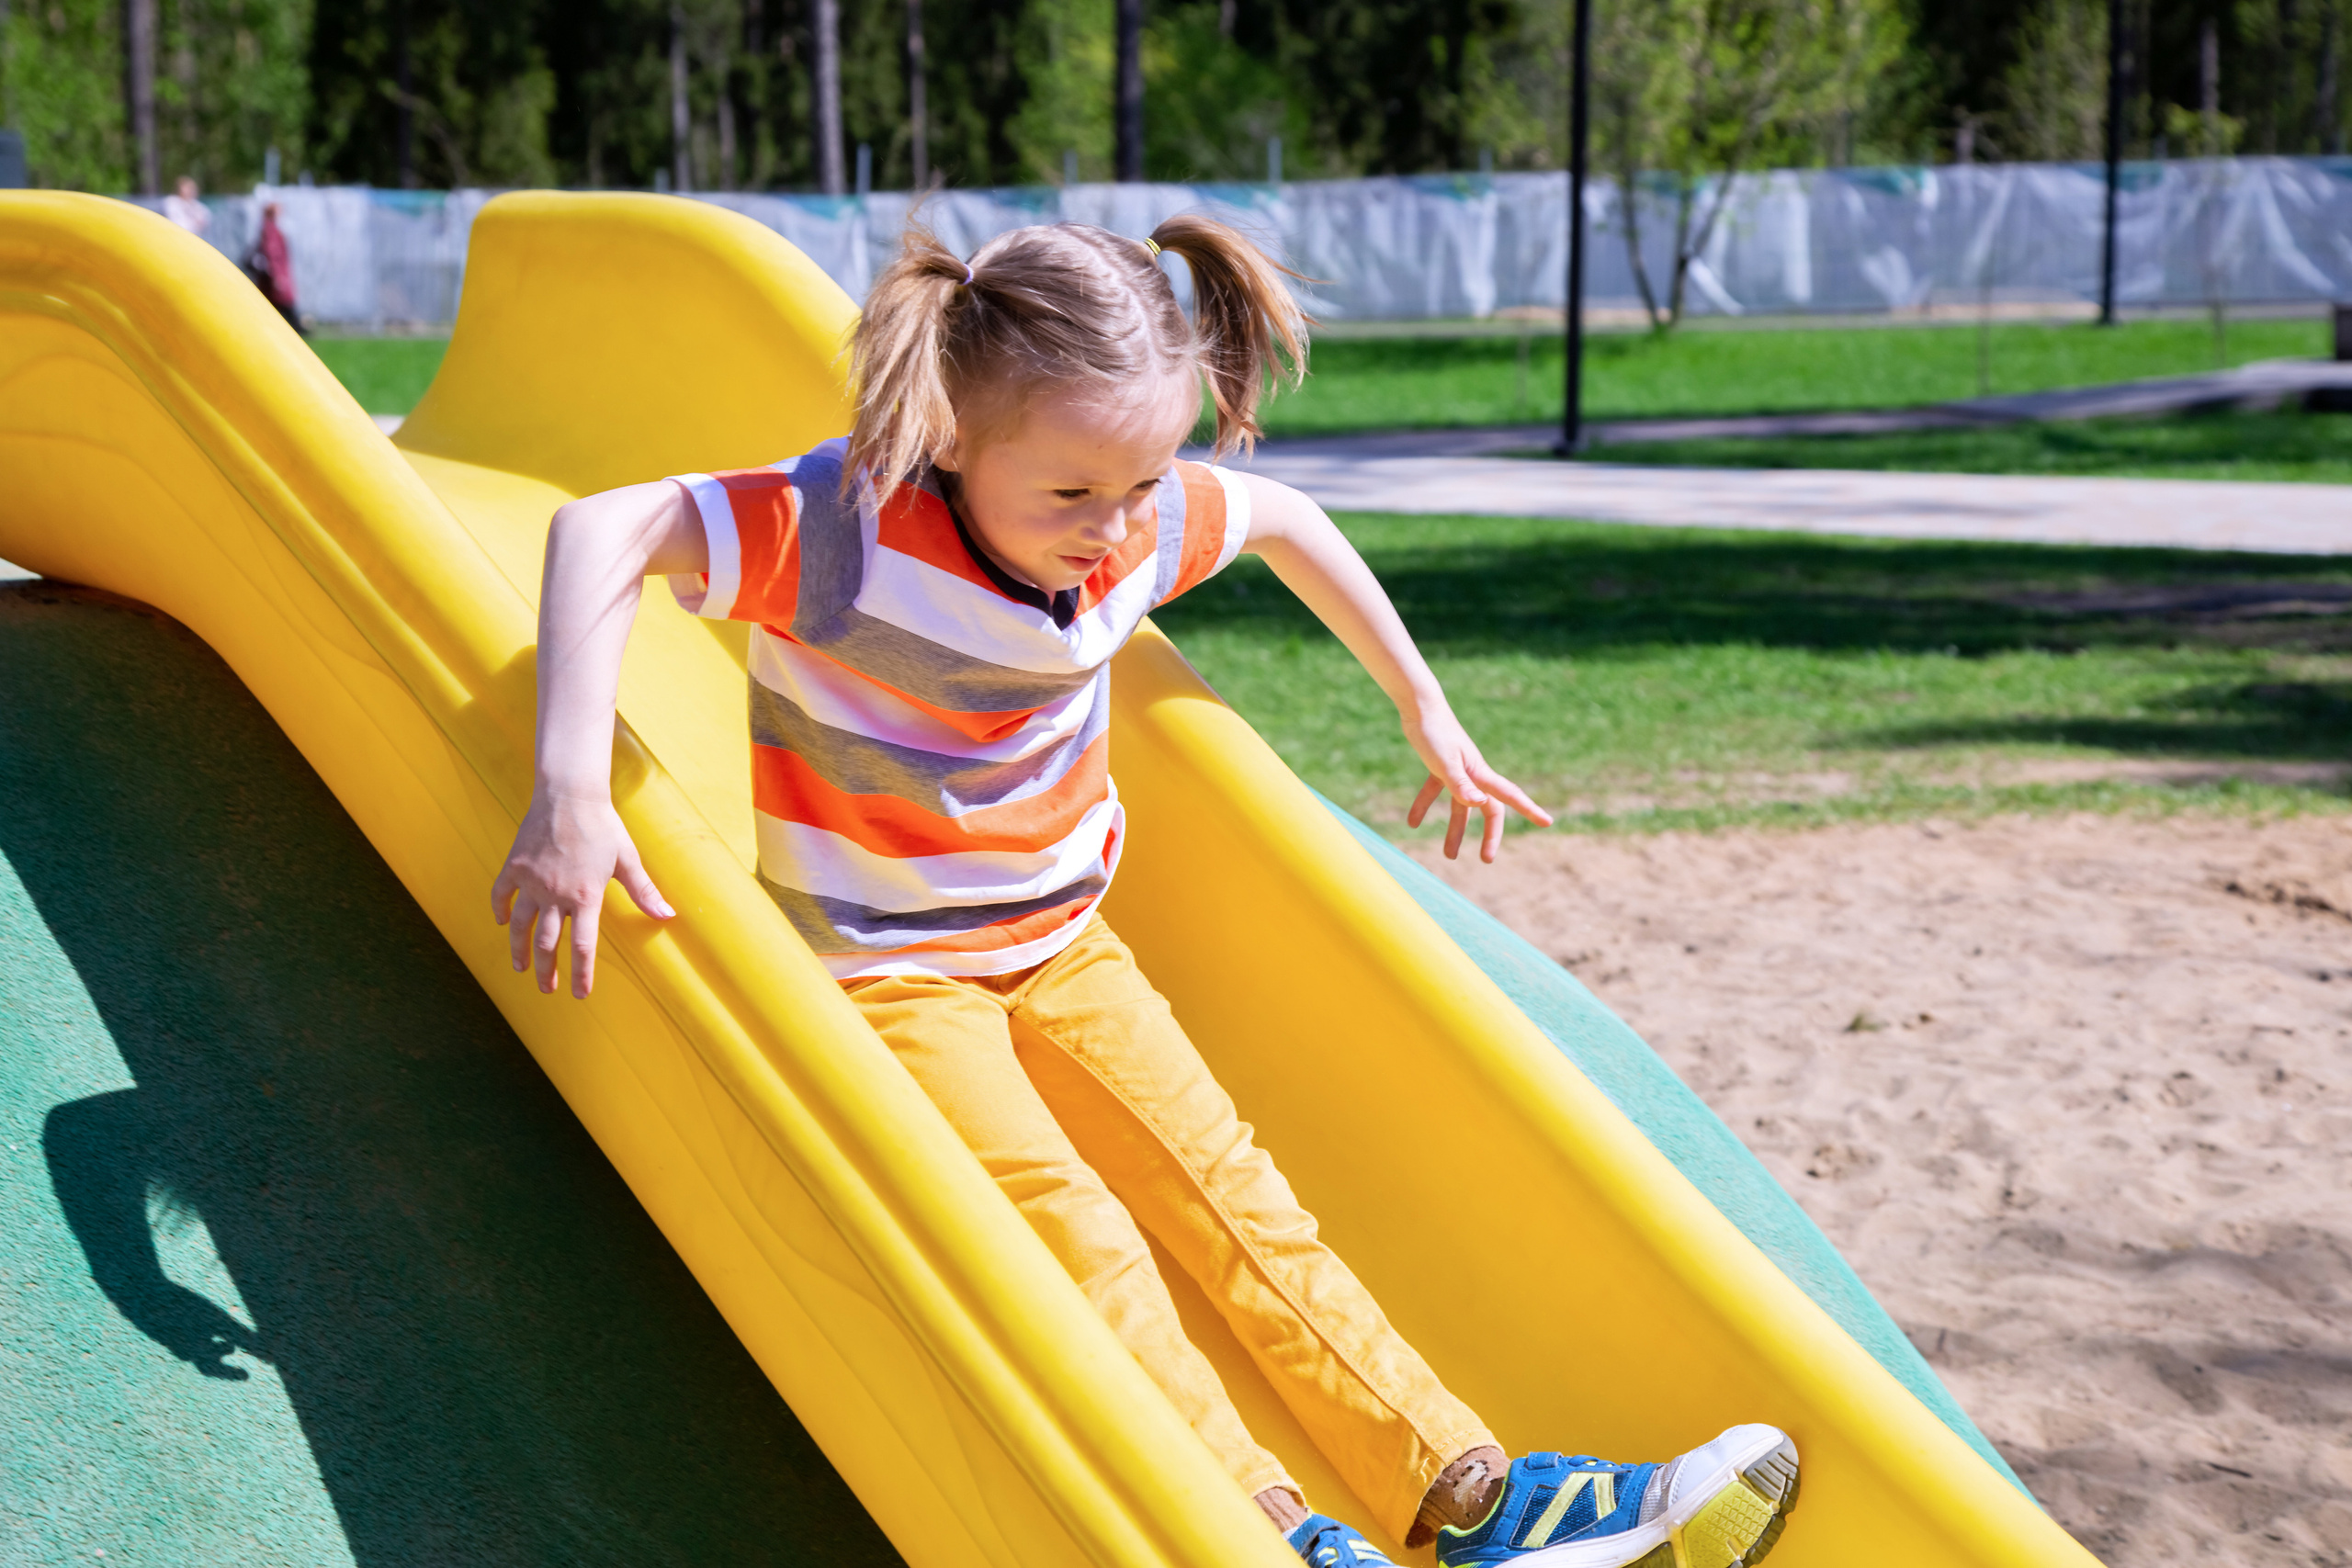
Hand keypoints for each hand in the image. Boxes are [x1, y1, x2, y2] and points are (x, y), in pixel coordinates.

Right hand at [490, 790, 674, 997]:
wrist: (569, 795)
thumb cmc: (603, 826)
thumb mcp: (627, 859)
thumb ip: (644, 891)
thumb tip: (667, 915)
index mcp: (585, 896)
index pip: (582, 946)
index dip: (580, 973)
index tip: (578, 993)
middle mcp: (555, 894)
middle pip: (548, 943)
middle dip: (547, 971)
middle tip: (547, 989)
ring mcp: (531, 882)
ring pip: (521, 926)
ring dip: (520, 950)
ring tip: (521, 968)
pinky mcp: (514, 867)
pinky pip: (501, 895)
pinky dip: (499, 911)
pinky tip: (501, 923)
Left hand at [1402, 703, 1553, 861]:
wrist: (1419, 706)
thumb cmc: (1434, 733)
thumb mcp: (1445, 763)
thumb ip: (1460, 784)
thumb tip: (1479, 804)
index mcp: (1480, 773)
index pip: (1510, 796)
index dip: (1530, 810)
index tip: (1548, 822)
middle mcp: (1473, 774)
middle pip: (1488, 809)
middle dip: (1489, 835)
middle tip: (1487, 859)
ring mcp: (1457, 771)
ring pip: (1461, 807)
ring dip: (1456, 830)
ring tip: (1449, 855)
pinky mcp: (1439, 766)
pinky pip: (1435, 791)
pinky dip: (1424, 806)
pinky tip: (1412, 822)